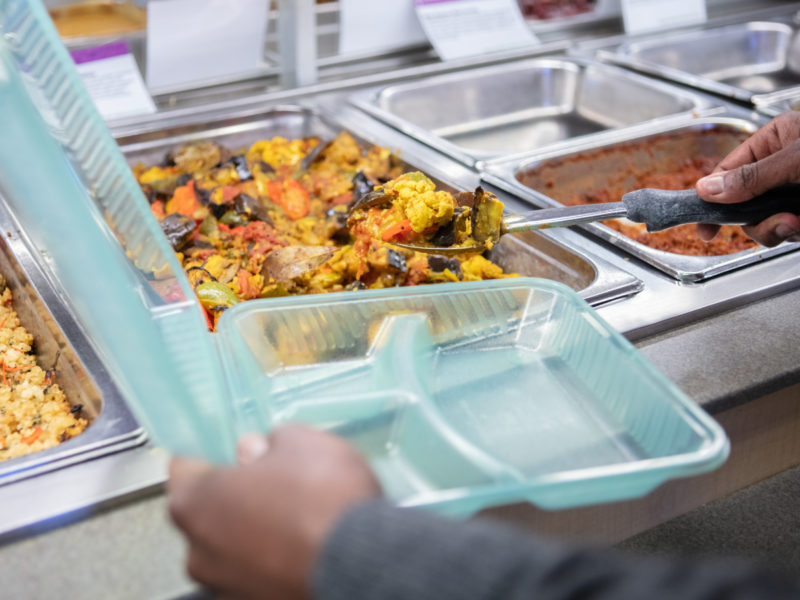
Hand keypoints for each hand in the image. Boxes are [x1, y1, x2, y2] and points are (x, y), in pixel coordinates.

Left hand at [168, 425, 381, 599]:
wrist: (363, 563)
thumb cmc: (323, 499)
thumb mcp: (301, 441)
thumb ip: (270, 442)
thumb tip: (259, 451)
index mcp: (194, 503)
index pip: (184, 466)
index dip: (212, 452)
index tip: (234, 448)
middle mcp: (198, 553)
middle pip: (209, 511)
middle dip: (238, 494)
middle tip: (276, 479)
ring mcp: (227, 588)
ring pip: (235, 546)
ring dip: (258, 531)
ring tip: (301, 516)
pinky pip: (260, 571)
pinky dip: (277, 558)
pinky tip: (310, 543)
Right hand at [696, 111, 799, 246]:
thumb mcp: (795, 160)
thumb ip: (752, 176)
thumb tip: (706, 189)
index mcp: (775, 140)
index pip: (728, 170)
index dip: (713, 198)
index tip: (704, 225)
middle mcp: (780, 165)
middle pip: (743, 202)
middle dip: (757, 220)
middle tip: (779, 222)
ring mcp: (792, 190)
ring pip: (763, 220)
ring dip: (777, 229)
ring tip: (798, 223)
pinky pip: (784, 230)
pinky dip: (793, 232)